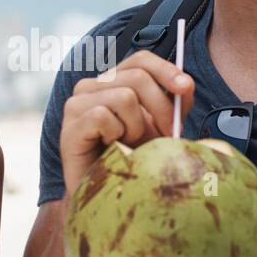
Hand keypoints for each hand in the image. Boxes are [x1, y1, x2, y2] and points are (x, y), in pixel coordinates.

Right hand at [59, 49, 194, 194]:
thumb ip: (173, 104)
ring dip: (136, 127)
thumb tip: (186, 85)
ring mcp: (76, 104)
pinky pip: (104, 116)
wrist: (108, 196)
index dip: (166, 70)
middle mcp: (90, 86)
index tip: (186, 88)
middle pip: (138, 77)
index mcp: (112, 82)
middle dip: (161, 108)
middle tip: (168, 136)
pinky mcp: (69, 126)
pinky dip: (116, 135)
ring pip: (124, 97)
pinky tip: (112, 149)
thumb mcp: (160, 128)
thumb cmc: (133, 159)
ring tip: (129, 144)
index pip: (140, 60)